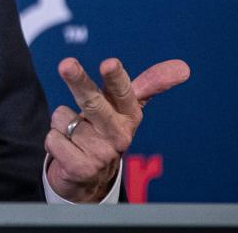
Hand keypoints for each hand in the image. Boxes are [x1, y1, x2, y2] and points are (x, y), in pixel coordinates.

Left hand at [45, 57, 189, 202]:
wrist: (90, 174)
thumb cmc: (106, 128)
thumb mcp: (125, 106)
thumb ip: (149, 84)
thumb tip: (184, 66)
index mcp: (129, 114)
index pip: (123, 92)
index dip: (116, 78)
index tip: (110, 62)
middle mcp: (119, 134)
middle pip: (93, 102)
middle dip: (79, 82)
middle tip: (66, 64)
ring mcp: (101, 153)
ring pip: (64, 117)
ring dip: (62, 121)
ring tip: (75, 133)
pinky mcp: (82, 168)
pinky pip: (53, 138)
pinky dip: (54, 139)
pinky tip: (67, 148)